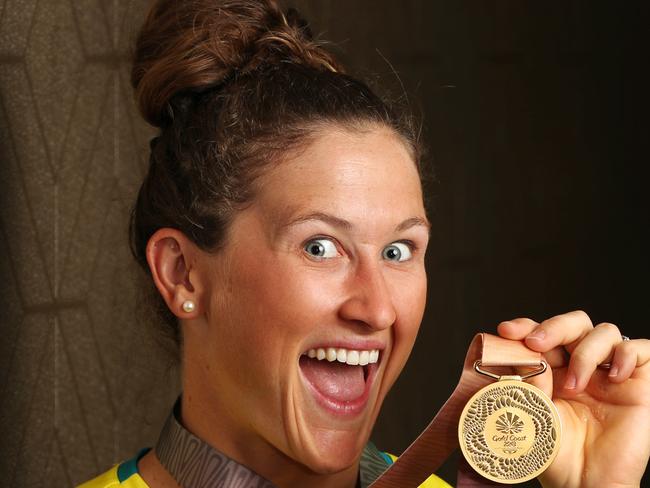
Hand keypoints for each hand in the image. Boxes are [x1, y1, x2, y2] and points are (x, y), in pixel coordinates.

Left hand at [497, 311, 649, 487]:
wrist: (584, 484)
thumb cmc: (554, 453)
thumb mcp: (529, 411)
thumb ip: (526, 380)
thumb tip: (519, 352)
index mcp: (551, 370)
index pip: (541, 333)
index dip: (524, 326)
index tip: (506, 331)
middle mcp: (581, 367)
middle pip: (574, 323)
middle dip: (554, 326)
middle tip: (536, 343)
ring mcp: (609, 374)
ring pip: (604, 332)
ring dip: (585, 352)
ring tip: (575, 386)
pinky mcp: (638, 384)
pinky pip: (640, 349)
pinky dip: (625, 354)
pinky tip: (612, 376)